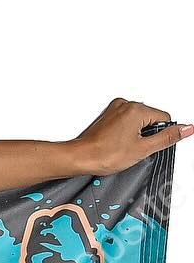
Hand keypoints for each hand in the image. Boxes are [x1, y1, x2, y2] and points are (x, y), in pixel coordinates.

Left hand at [68, 99, 192, 175]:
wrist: (80, 158)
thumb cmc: (104, 154)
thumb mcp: (142, 149)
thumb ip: (167, 138)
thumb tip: (187, 129)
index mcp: (137, 109)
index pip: (164, 118)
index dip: (159, 135)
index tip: (147, 145)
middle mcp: (126, 104)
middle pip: (151, 119)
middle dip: (146, 135)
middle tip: (131, 148)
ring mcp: (116, 109)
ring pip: (138, 121)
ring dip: (135, 134)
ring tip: (121, 147)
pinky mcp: (108, 116)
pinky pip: (126, 122)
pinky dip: (125, 133)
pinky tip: (116, 144)